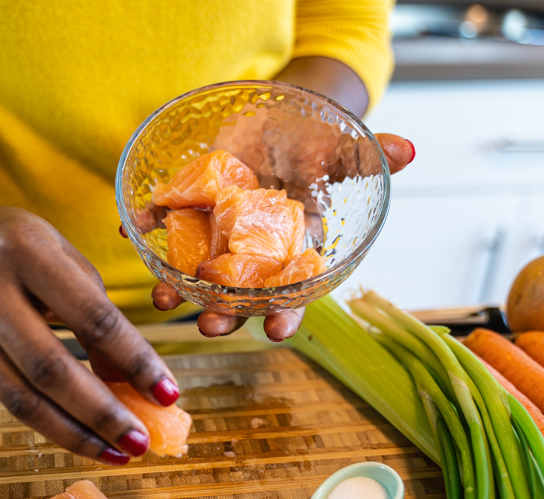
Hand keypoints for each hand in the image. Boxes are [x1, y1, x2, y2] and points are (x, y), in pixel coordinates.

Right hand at [0, 201, 179, 464]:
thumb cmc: (23, 245)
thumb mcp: (67, 262)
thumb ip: (99, 318)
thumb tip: (134, 384)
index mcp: (24, 249)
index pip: (91, 317)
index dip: (134, 361)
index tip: (168, 394)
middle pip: (49, 367)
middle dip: (101, 413)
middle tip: (140, 442)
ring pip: (21, 398)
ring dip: (75, 434)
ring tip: (116, 452)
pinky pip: (6, 400)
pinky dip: (49, 424)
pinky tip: (81, 436)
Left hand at [150, 132, 415, 340]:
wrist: (274, 119)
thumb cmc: (312, 142)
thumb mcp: (340, 149)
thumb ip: (369, 157)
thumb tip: (410, 149)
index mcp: (293, 246)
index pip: (294, 290)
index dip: (287, 312)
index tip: (277, 333)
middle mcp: (254, 250)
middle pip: (240, 293)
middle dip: (226, 312)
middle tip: (209, 326)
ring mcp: (219, 234)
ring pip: (197, 272)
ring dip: (179, 289)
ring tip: (162, 301)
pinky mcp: (191, 210)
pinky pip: (166, 225)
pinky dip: (148, 229)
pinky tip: (133, 232)